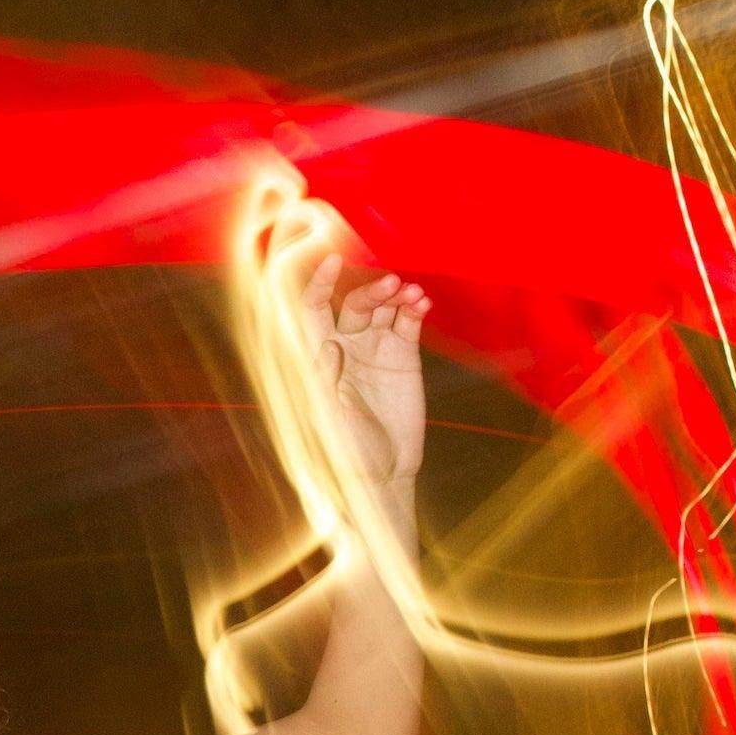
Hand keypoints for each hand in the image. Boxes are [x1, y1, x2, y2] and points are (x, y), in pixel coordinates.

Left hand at [312, 254, 428, 493]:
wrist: (385, 473)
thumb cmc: (346, 451)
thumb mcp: (329, 419)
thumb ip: (325, 382)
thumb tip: (328, 346)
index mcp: (319, 356)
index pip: (313, 310)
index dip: (319, 284)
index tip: (332, 261)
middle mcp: (346, 346)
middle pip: (355, 304)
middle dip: (372, 290)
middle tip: (392, 285)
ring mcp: (375, 349)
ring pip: (384, 308)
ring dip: (396, 294)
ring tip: (411, 293)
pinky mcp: (403, 358)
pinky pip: (408, 323)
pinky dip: (415, 308)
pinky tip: (422, 302)